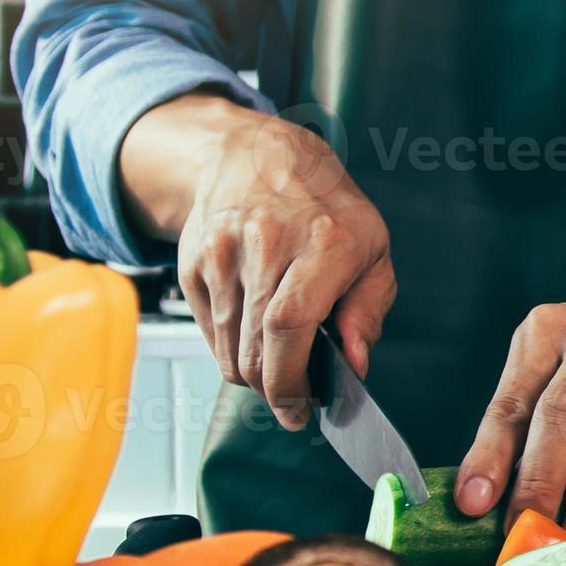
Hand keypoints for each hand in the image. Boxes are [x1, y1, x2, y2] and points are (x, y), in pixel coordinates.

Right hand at [124, 95, 398, 429]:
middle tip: (292, 403)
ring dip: (253, 374)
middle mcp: (266, 247)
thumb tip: (357, 362)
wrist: (253, 156)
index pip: (288, 327)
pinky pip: (209, 332)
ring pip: (228, 348)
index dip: (290, 380)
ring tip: (277, 368)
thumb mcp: (372, 248)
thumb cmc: (324, 207)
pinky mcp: (192, 265)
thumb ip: (369, 309)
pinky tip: (253, 338)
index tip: (300, 410)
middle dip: (274, 390)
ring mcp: (221, 255)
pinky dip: (231, 350)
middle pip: (255, 348)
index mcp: (322, 243)